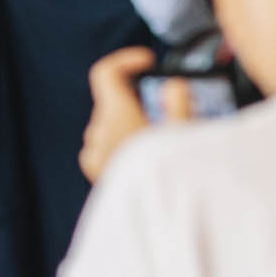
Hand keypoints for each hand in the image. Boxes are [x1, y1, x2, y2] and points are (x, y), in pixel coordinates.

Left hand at [76, 48, 192, 182]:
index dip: (125, 61)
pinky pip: (102, 143)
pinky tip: (140, 155)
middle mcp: (98, 129)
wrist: (149, 215)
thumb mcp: (183, 133)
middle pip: (110, 99)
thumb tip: (173, 85)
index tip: (146, 62)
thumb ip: (178, 103)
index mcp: (117, 114)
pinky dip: (119, 141)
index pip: (105, 72)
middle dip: (135, 97)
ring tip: (155, 136)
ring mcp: (92, 150)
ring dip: (128, 120)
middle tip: (162, 108)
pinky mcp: (93, 168)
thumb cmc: (168, 173)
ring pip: (107, 122)